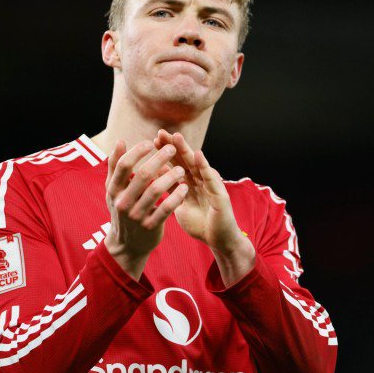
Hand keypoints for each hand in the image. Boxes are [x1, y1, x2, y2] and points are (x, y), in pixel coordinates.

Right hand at [104, 139, 188, 279]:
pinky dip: (176, 196)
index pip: (124, 165)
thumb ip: (116, 166)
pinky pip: (166, 208)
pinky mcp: (150, 226)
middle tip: (172, 149)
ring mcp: (136, 215)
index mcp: (113, 190)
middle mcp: (122, 202)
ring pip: (156, 190)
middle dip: (159, 159)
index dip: (138, 151)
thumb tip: (120, 141)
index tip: (151, 142)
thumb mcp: (114, 190)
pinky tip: (184, 187)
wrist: (127, 244)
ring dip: (170, 176)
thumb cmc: (123, 209)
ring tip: (181, 169)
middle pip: (143, 175)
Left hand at [153, 130, 245, 254]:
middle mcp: (201, 180)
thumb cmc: (200, 224)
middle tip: (161, 132)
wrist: (218, 240)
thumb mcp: (180, 205)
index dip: (165, 152)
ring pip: (197, 165)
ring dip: (186, 150)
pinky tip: (197, 155)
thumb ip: (171, 191)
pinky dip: (204, 166)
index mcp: (190, 183)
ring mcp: (211, 185)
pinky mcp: (220, 194)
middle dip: (173, 146)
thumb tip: (156, 179)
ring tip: (176, 136)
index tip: (153, 140)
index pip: (176, 164)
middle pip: (185, 160)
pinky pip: (211, 179)